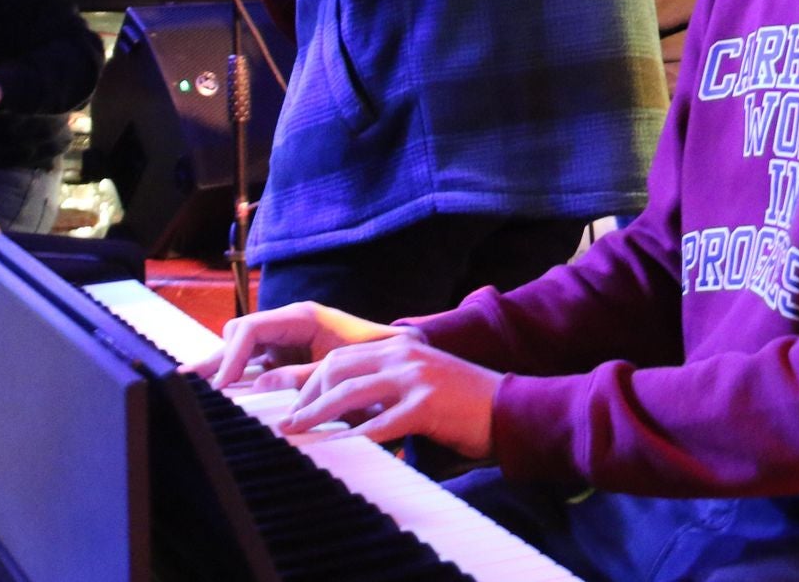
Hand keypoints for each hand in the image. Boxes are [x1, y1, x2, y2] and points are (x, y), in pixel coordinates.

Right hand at [184, 300, 402, 390]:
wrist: (398, 355)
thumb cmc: (373, 355)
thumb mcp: (339, 367)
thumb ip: (302, 376)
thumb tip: (263, 385)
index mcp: (301, 317)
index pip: (251, 329)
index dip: (231, 356)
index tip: (222, 385)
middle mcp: (287, 323)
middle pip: (239, 335)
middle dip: (217, 359)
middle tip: (191, 385)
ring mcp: (284, 339)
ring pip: (241, 348)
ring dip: (221, 367)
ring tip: (189, 386)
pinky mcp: (285, 355)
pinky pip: (252, 362)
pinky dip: (235, 375)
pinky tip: (215, 391)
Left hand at [282, 329, 500, 457]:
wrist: (512, 408)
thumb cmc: (465, 403)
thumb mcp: (421, 381)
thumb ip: (387, 385)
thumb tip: (344, 409)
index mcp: (401, 345)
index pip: (341, 355)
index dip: (309, 379)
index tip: (290, 401)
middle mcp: (404, 354)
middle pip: (336, 368)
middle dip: (305, 395)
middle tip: (286, 421)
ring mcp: (415, 378)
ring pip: (349, 393)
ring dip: (316, 415)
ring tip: (296, 434)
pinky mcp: (425, 406)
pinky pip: (377, 426)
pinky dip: (352, 440)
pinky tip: (336, 453)